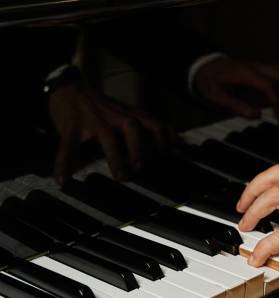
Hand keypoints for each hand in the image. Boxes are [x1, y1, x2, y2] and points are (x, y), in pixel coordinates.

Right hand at [49, 82, 167, 183]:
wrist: (68, 87)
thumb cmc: (100, 107)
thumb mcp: (123, 112)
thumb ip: (139, 126)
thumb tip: (160, 148)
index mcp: (127, 114)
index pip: (152, 123)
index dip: (163, 138)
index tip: (167, 154)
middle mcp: (113, 115)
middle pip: (132, 126)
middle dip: (139, 147)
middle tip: (140, 167)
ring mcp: (92, 119)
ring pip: (106, 136)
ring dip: (115, 156)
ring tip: (119, 176)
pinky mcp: (71, 126)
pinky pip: (68, 145)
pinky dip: (63, 163)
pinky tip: (62, 179)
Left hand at [193, 57, 278, 118]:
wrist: (206, 65)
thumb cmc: (210, 81)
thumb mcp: (215, 94)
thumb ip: (234, 105)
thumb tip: (255, 115)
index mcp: (246, 73)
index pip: (268, 86)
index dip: (276, 102)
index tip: (278, 118)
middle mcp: (257, 67)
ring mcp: (261, 66)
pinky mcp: (263, 69)